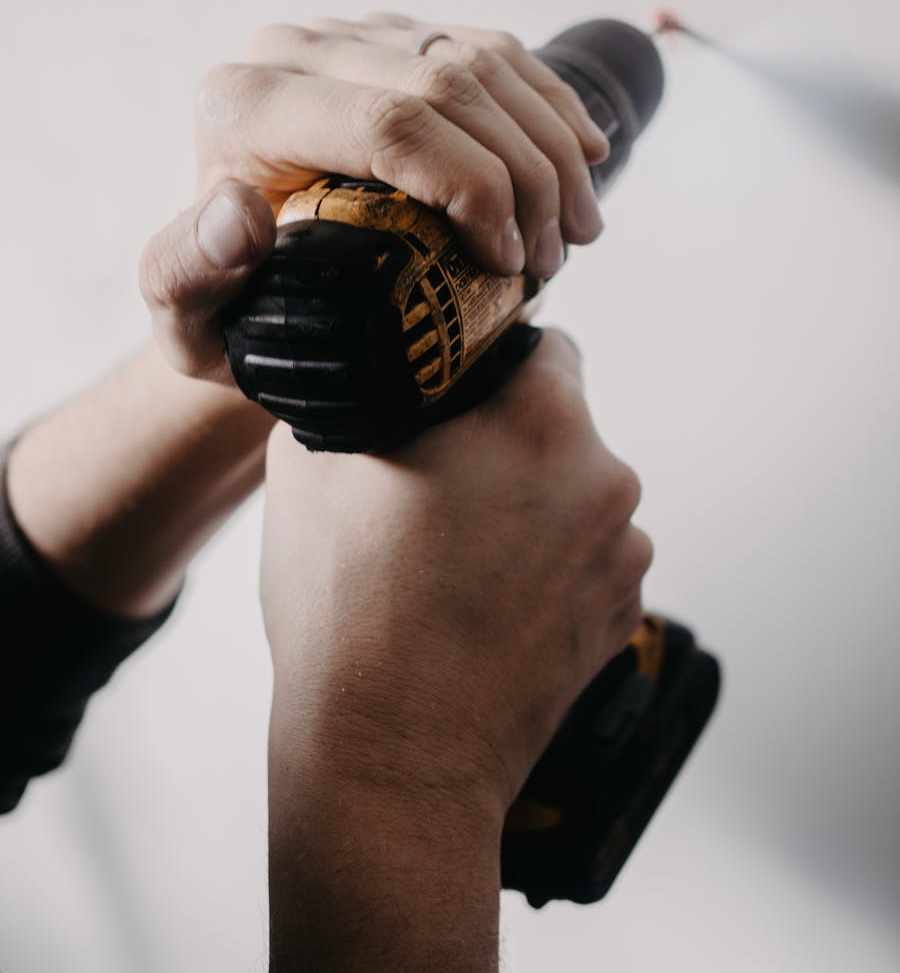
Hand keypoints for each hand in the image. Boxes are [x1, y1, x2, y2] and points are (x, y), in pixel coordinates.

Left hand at [140, 13, 609, 384]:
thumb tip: (237, 216)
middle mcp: (294, 51)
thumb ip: (186, 276)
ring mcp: (351, 35)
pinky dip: (548, 104)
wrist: (257, 281)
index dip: (473, 187)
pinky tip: (585, 156)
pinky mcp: (397, 37)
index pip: (388, 121)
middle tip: (557, 258)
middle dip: (525, 175)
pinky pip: (492, 50)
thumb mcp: (191, 324)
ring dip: (550, 146)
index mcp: (243, 104)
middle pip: (446, 85)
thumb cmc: (232, 314)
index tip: (512, 264)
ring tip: (579, 230)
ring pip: (480, 61)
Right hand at [262, 328, 650, 969]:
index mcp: (540, 419)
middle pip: (560, 425)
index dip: (492, 362)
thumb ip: (359, 396)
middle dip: (507, 441)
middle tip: (440, 487)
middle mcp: (604, 477)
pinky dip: (548, 568)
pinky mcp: (623, 615)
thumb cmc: (349, 613)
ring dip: (531, 508)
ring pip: (573, 495)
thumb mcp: (311, 464)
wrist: (392, 760)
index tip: (458, 395)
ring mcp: (624, 554)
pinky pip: (586, 559)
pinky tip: (488, 605)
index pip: (543, 343)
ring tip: (457, 562)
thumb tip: (371, 382)